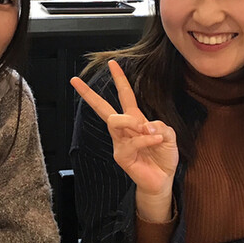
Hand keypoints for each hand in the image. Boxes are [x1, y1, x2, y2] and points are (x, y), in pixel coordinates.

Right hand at [71, 60, 178, 197]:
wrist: (163, 180)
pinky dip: (147, 139)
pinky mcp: (121, 156)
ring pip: (115, 121)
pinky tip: (156, 140)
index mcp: (134, 119)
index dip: (119, 78)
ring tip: (146, 129)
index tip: (112, 62)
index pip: (124, 95)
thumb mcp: (168, 135)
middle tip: (75, 81)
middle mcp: (123, 129)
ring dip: (132, 121)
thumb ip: (160, 126)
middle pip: (102, 107)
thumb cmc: (163, 156)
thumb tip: (144, 125)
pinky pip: (132, 141)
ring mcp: (119, 142)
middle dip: (88, 94)